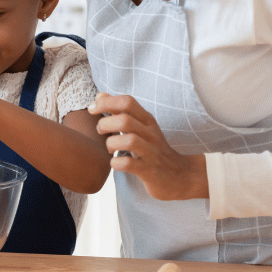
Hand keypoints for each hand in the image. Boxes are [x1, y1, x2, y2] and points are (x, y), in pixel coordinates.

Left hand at [89, 93, 208, 199]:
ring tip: (110, 148)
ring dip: (111, 144)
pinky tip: (115, 163)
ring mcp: (151, 152)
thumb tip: (100, 96)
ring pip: (128, 141)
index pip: (127, 102)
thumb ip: (120, 111)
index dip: (106, 102)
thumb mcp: (140, 126)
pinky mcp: (149, 170)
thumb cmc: (152, 149)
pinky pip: (129, 164)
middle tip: (100, 132)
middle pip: (125, 120)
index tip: (92, 109)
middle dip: (105, 124)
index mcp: (147, 120)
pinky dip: (116, 163)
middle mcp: (151, 134)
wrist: (179, 175)